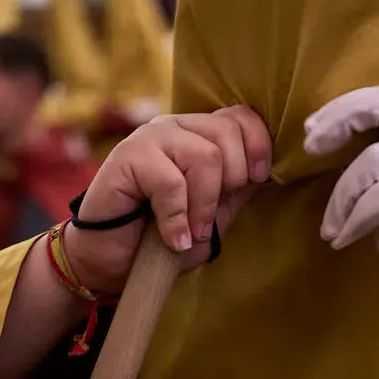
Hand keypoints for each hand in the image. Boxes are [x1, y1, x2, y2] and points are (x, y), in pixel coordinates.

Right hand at [65, 106, 272, 293]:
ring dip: (203, 206)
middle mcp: (175, 128)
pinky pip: (172, 182)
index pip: (240, 117)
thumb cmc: (162, 238)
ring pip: (205, 157)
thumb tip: (265, 168)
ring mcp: (150, 139)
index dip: (257, 146)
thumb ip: (236, 189)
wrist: (112, 261)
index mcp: (198, 134)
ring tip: (190, 233)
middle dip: (230, 183)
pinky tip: (171, 237)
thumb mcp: (212, 214)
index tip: (256, 180)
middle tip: (209, 218)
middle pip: (227, 135)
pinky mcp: (127, 157)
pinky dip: (177, 218)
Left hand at [305, 83, 378, 360]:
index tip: (314, 129)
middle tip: (309, 147)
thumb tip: (340, 123)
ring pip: (371, 162)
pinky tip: (341, 238)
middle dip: (338, 122)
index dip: (347, 107)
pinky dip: (351, 220)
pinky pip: (376, 200)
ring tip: (332, 226)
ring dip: (341, 198)